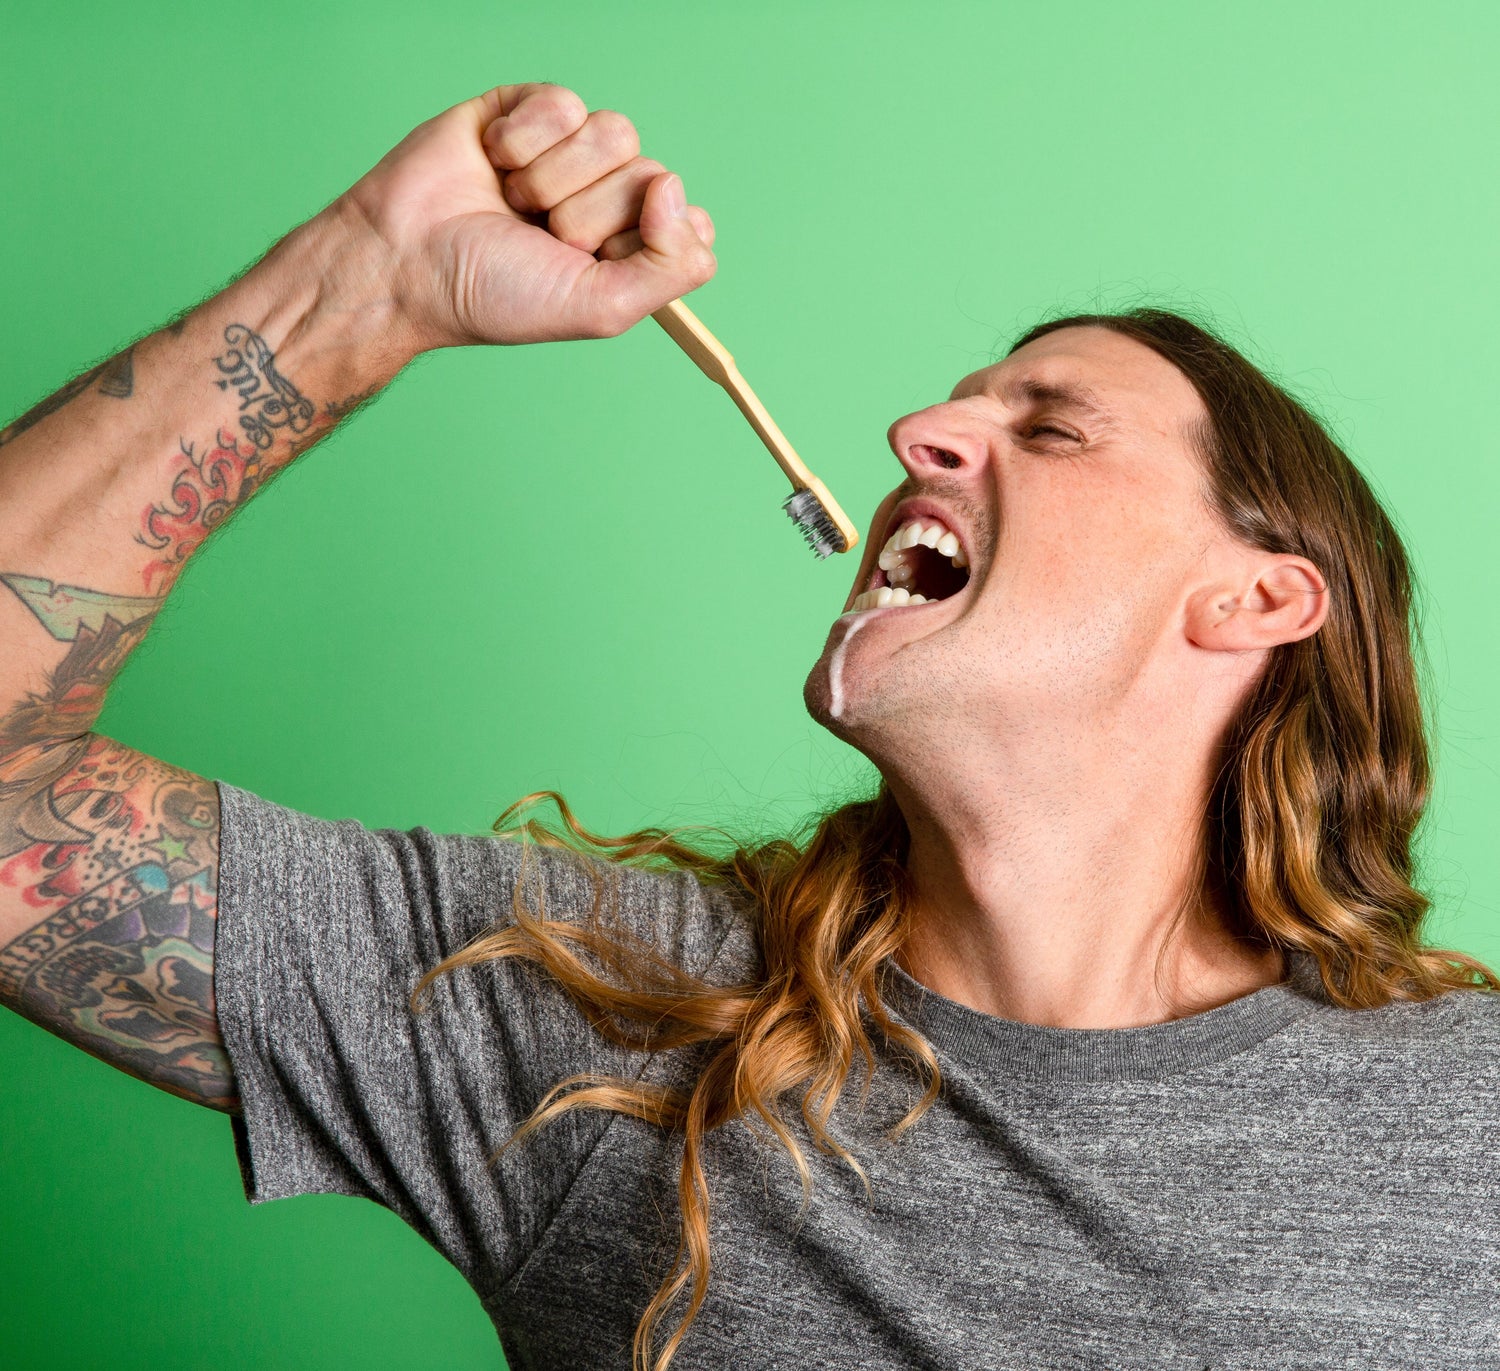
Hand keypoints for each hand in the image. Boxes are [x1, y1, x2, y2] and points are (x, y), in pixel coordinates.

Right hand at [335, 83, 717, 351]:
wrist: (407, 260)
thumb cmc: (495, 294)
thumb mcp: (601, 307)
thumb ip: (670, 267)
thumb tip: (680, 190)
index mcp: (631, 250)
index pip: (690, 222)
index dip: (649, 237)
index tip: (599, 260)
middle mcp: (608, 199)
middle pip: (650, 173)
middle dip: (588, 214)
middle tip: (540, 237)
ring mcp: (570, 154)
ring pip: (613, 133)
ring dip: (554, 177)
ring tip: (513, 202)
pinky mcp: (530, 113)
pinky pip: (563, 103)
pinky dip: (522, 139)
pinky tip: (493, 162)